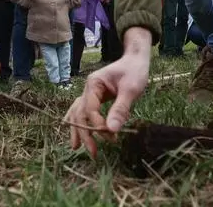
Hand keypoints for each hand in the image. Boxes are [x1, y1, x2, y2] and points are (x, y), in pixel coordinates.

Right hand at [65, 27, 150, 157]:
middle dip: (85, 133)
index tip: (110, 137)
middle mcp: (88, 89)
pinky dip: (79, 123)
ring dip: (77, 130)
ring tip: (77, 148)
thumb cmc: (135, 71)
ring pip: (78, 113)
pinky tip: (77, 135)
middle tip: (93, 152)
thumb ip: (120, 108)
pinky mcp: (96, 98)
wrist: (136, 60)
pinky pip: (83, 111)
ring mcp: (90, 93)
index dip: (97, 124)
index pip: (90, 109)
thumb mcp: (131, 89)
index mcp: (94, 84)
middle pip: (80, 113)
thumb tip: (112, 130)